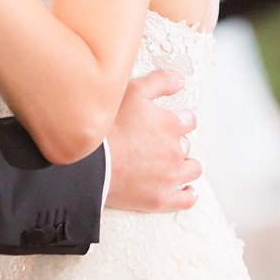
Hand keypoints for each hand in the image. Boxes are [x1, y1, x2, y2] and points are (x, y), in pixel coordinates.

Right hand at [105, 69, 201, 212]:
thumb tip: (181, 80)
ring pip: (192, 169)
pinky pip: (186, 199)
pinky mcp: (160, 199)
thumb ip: (161, 81)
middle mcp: (176, 151)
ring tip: (169, 165)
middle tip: (156, 145)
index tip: (165, 125)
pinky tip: (185, 190)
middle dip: (175, 144)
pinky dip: (187, 194)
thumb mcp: (133, 91)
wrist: (87, 163)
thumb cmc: (107, 127)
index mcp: (172, 125)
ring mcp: (170, 177)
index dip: (176, 121)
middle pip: (186, 145)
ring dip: (184, 165)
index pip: (189, 121)